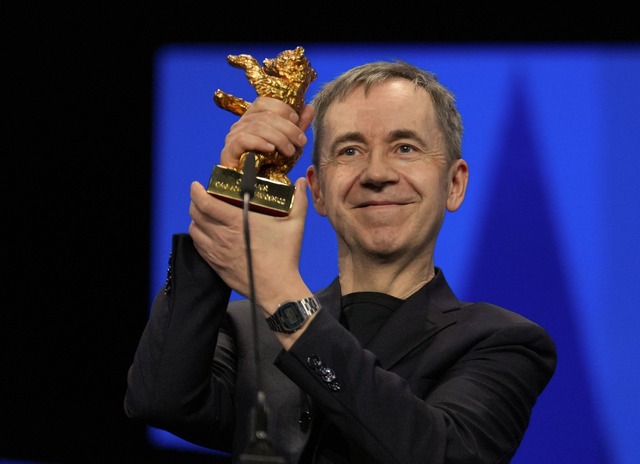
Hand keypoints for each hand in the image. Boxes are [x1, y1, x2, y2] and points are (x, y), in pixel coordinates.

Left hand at [188, 177, 311, 311]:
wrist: (277, 289)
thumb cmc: (285, 257)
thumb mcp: (295, 225)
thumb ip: (299, 200)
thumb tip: (301, 182)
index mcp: (237, 222)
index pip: (206, 203)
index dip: (197, 192)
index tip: (196, 186)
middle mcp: (222, 236)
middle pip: (196, 215)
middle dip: (195, 203)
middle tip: (201, 198)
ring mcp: (217, 252)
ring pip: (195, 230)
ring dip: (195, 220)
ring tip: (203, 215)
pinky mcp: (216, 265)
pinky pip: (199, 247)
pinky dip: (198, 237)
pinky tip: (206, 234)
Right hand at [219, 96, 314, 169]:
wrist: (255, 191)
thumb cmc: (270, 166)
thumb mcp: (288, 144)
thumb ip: (297, 127)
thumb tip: (309, 108)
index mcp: (252, 118)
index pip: (264, 102)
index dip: (283, 109)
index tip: (297, 121)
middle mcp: (240, 124)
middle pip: (265, 115)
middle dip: (288, 128)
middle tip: (301, 141)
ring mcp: (232, 137)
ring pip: (257, 127)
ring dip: (279, 138)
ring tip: (290, 151)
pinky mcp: (228, 152)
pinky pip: (244, 140)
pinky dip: (260, 143)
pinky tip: (271, 150)